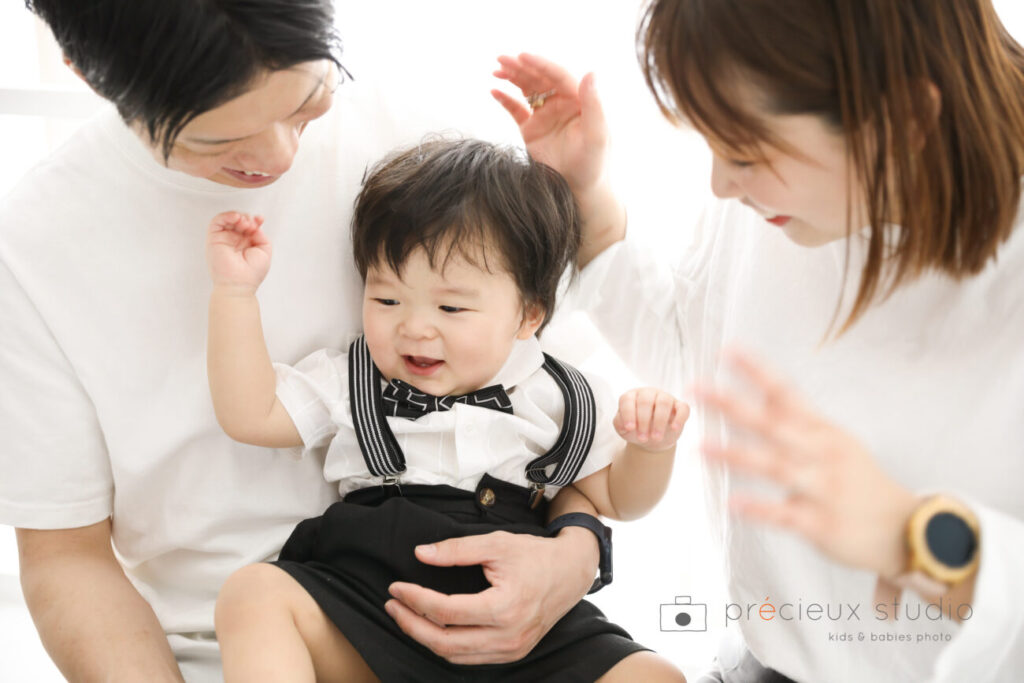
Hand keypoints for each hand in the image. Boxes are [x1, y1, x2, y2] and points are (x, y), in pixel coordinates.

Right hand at [206, 211, 270, 292]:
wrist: (239, 284)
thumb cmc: (252, 273)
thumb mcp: (264, 250)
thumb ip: (261, 235)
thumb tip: (255, 225)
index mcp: (245, 244)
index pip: (248, 226)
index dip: (254, 220)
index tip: (259, 220)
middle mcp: (233, 241)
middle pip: (238, 221)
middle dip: (247, 219)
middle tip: (251, 226)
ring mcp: (223, 239)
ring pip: (227, 219)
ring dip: (238, 217)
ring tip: (244, 223)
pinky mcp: (213, 239)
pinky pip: (217, 221)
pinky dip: (226, 216)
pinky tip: (236, 218)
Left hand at [384, 529, 595, 664]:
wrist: (571, 572)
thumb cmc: (534, 555)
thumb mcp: (496, 543)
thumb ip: (457, 549)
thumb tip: (421, 554)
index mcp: (504, 607)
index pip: (445, 611)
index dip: (415, 599)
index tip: (396, 587)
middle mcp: (508, 635)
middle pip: (444, 642)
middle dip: (411, 624)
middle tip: (392, 604)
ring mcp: (511, 649)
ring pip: (454, 655)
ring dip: (424, 638)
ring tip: (405, 616)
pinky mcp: (512, 653)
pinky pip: (470, 659)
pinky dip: (446, 647)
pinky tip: (431, 629)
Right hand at [492, 53, 606, 195]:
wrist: (579, 190)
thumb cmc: (593, 165)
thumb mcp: (597, 136)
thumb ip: (593, 105)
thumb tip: (591, 73)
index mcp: (578, 100)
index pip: (558, 75)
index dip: (540, 64)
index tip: (522, 56)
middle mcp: (561, 104)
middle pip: (539, 78)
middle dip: (520, 67)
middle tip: (501, 59)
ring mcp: (545, 116)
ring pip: (526, 90)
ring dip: (512, 78)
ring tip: (496, 70)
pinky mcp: (531, 130)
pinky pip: (516, 110)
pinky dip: (505, 99)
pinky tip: (494, 91)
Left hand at [613, 387, 688, 452]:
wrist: (651, 439)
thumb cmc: (635, 429)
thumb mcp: (623, 428)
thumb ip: (620, 423)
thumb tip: (626, 424)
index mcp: (632, 396)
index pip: (627, 400)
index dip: (628, 414)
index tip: (629, 428)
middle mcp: (648, 393)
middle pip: (646, 401)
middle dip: (643, 421)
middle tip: (643, 438)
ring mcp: (665, 398)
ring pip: (664, 402)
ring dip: (659, 421)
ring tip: (656, 437)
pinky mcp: (679, 407)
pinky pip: (683, 407)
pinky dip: (680, 417)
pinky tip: (674, 428)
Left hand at [696, 349, 918, 578]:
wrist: (911, 530)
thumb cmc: (862, 483)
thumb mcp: (836, 443)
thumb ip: (798, 423)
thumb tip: (760, 398)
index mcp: (823, 431)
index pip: (785, 393)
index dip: (756, 371)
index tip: (725, 351)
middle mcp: (822, 453)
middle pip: (772, 423)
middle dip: (732, 403)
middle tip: (695, 387)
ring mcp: (823, 488)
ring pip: (775, 466)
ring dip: (736, 455)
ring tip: (699, 446)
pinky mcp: (822, 524)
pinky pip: (786, 514)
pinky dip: (758, 509)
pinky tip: (731, 503)